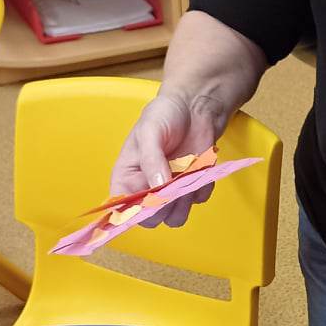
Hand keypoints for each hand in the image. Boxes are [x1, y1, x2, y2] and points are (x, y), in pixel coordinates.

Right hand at [109, 89, 218, 229]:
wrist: (195, 106)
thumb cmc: (165, 114)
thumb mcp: (150, 131)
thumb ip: (151, 159)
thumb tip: (158, 186)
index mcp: (127, 176)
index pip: (123, 208)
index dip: (134, 211)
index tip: (150, 200)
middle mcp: (147, 189)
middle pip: (150, 219)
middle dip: (163, 207)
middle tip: (173, 184)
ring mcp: (171, 191)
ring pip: (175, 218)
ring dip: (183, 203)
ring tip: (187, 175)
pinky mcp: (193, 187)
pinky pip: (198, 200)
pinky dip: (201, 186)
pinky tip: (199, 165)